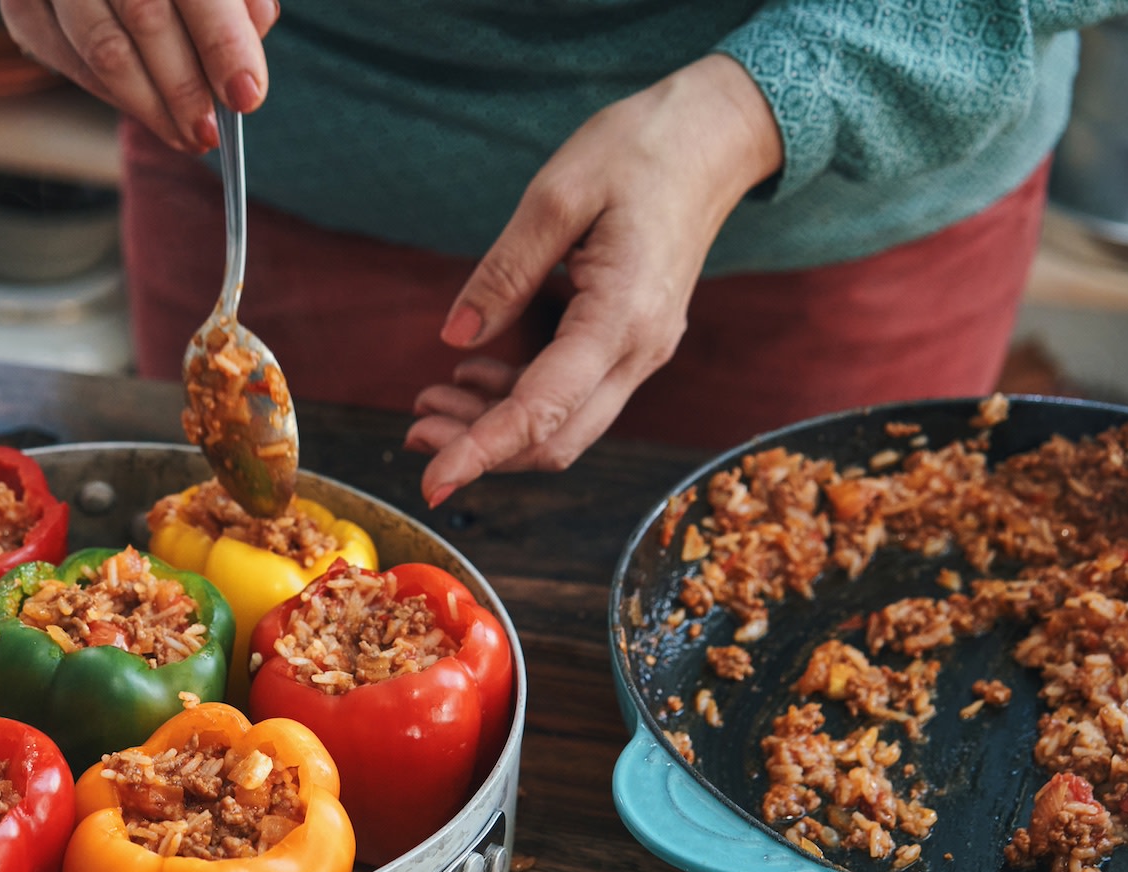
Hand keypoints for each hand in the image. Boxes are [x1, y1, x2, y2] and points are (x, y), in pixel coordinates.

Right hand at [0, 0, 277, 152]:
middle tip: (209, 131)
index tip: (246, 96)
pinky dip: (112, 96)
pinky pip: (67, 61)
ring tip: (186, 136)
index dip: (223, 43)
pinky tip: (146, 111)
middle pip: (145, 17)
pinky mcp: (22, 7)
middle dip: (184, 86)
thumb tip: (249, 51)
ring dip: (150, 106)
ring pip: (102, 49)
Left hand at [404, 54, 783, 506]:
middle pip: (557, 439)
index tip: (431, 479)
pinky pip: (573, 394)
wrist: (713, 137)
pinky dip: (519, 400)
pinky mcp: (630, 342)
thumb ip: (504, 272)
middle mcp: (639, 350)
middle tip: (414, 430)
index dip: (482, 451)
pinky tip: (474, 372)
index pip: (543, 410)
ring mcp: (640, 351)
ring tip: (430, 400)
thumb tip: (455, 338)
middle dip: (481, 449)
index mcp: (622, 317)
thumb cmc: (639, 150)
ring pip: (564, 425)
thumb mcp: (557, 194)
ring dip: (495, 427)